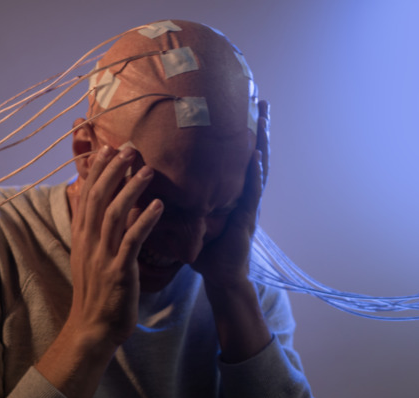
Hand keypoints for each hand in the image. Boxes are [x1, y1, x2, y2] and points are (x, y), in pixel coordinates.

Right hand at [67, 145, 162, 346]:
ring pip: (114, 214)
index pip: (87, 195)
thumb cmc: (96, 292)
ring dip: (131, 189)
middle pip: (98, 197)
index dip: (97, 170)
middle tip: (129, 149)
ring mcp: (102, 256)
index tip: (108, 148)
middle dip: (113, 170)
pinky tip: (158, 206)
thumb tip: (101, 208)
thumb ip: (94, 232)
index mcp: (82, 236)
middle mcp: (89, 242)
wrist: (92, 328)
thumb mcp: (89, 257)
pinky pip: (132, 240)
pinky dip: (144, 220)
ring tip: (148, 170)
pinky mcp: (118, 271)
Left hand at [192, 100, 269, 287]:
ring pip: (259, 168)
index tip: (242, 106)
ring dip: (262, 142)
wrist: (220, 276)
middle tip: (262, 100)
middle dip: (259, 128)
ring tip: (264, 117)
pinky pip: (252, 192)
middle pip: (254, 155)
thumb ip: (179, 199)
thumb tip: (153, 180)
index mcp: (232, 192)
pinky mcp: (247, 219)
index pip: (238, 157)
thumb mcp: (191, 218)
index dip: (242, 133)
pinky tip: (255, 154)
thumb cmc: (206, 249)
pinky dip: (254, 173)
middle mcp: (244, 194)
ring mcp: (249, 205)